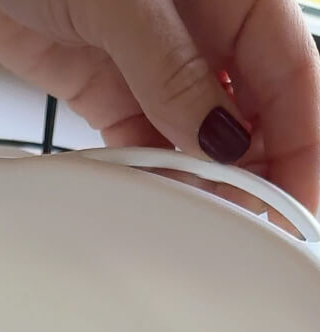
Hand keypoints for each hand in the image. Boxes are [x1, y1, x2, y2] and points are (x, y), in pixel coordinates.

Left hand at [0, 0, 319, 208]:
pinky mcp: (105, 85)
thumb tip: (218, 139)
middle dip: (253, 174)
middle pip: (251, 114)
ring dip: (199, 184)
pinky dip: (149, 176)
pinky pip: (141, 142)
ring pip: (196, 137)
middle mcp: (201, 28)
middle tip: (243, 230)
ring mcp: (153, 60)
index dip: (301, 145)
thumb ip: (173, 69)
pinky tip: (154, 204)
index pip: (291, 75)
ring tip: (197, 227)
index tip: (293, 205)